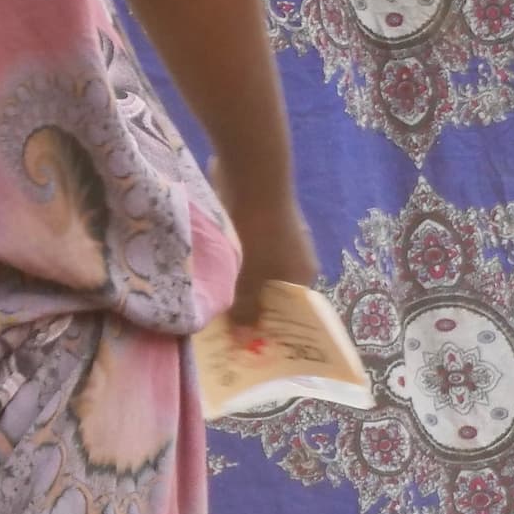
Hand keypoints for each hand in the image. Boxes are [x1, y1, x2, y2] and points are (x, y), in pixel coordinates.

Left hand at [224, 185, 319, 340]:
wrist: (251, 174)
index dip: (268, 326)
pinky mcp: (258, 219)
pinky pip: (245, 248)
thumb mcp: (250, 276)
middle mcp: (296, 257)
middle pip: (271, 289)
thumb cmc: (257, 232)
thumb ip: (246, 306)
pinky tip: (211, 268)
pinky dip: (232, 259)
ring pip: (256, 268)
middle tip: (223, 322)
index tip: (245, 339)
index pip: (289, 311)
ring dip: (238, 279)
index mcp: (303, 275)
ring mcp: (278, 236)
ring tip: (212, 298)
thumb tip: (245, 336)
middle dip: (249, 303)